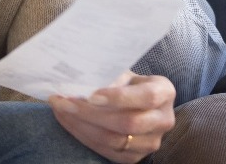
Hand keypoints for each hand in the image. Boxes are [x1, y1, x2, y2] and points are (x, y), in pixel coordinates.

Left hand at [48, 72, 175, 162]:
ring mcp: (151, 142)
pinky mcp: (136, 157)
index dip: (119, 97)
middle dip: (91, 114)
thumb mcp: (125, 71)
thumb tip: (81, 79)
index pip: (145, 97)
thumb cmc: (128, 81)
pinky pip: (108, 152)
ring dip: (82, 126)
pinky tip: (69, 123)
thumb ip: (110, 75)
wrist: (137, 101)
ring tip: (61, 110)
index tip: (91, 94)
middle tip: (64, 102)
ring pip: (115, 140)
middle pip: (128, 123)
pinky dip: (85, 137)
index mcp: (165, 91)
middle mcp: (164, 120)